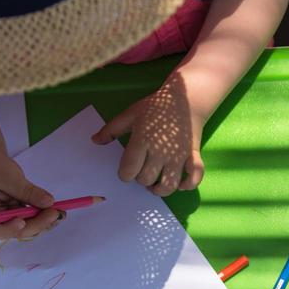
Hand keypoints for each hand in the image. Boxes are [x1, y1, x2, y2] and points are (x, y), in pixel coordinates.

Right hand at [0, 151, 60, 240]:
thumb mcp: (8, 176)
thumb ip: (27, 191)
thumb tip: (48, 202)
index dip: (8, 230)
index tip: (22, 222)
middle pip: (15, 231)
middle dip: (36, 224)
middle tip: (54, 213)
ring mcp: (8, 220)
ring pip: (28, 228)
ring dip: (44, 222)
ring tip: (59, 212)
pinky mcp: (19, 215)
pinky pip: (33, 220)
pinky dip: (44, 216)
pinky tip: (57, 211)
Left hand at [92, 72, 204, 195]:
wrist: (186, 98)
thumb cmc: (155, 107)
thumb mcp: (130, 114)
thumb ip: (111, 129)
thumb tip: (94, 141)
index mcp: (143, 140)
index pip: (129, 170)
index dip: (124, 174)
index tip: (126, 169)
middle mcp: (160, 151)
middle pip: (146, 179)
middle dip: (140, 179)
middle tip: (141, 170)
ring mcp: (179, 155)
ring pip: (168, 185)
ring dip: (160, 190)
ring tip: (155, 184)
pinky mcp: (194, 156)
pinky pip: (194, 178)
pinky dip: (187, 186)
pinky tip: (179, 184)